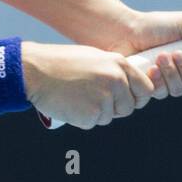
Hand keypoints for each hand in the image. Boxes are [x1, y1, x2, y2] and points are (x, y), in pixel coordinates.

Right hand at [20, 41, 156, 129]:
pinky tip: (71, 104)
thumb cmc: (61, 63)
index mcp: (120, 65)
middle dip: (115, 108)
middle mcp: (116, 81)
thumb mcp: (95, 58)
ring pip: (109, 116)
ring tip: (77, 96)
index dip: (136, 97)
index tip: (126, 99)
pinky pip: (93, 123)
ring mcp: (105, 99)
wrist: (36, 71)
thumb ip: (113, 72)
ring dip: (96, 113)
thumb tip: (126, 88)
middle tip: (94, 100)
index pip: (145, 89)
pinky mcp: (91, 115)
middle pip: (128, 107)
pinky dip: (82, 118)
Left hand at [97, 9, 181, 98]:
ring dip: (170, 73)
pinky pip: (160, 94)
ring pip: (178, 91)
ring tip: (158, 57)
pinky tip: (149, 69)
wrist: (124, 31)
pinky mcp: (150, 89)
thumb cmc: (154, 26)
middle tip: (173, 53)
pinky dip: (157, 81)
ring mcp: (166, 82)